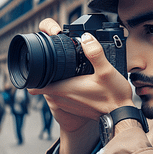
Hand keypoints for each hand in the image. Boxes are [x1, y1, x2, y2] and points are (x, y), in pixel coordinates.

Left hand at [29, 18, 134, 153]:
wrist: (122, 115)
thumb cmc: (113, 96)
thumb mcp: (106, 71)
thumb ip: (95, 53)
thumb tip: (86, 38)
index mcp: (64, 89)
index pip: (35, 86)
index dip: (31, 76)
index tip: (34, 66)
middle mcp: (62, 99)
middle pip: (43, 85)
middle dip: (45, 74)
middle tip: (52, 62)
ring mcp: (68, 104)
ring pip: (53, 91)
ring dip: (56, 81)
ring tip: (65, 69)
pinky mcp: (76, 107)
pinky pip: (64, 96)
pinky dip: (66, 88)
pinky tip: (78, 80)